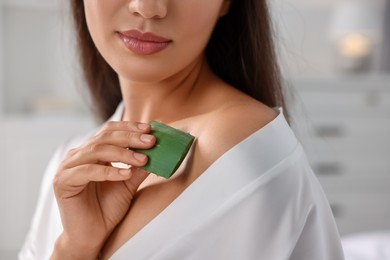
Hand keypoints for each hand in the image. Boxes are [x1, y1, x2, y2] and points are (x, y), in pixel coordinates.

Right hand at [51, 122, 155, 258]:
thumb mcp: (128, 183)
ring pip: (97, 151)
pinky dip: (108, 171)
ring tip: (143, 160)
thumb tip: (157, 150)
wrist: (92, 235)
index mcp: (91, 151)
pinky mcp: (63, 181)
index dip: (129, 127)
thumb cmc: (108, 208)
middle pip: (105, 138)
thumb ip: (139, 166)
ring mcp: (68, 167)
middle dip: (130, 138)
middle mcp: (78, 155)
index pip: (110, 130)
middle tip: (150, 141)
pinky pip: (87, 171)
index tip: (149, 130)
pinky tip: (125, 174)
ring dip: (122, 154)